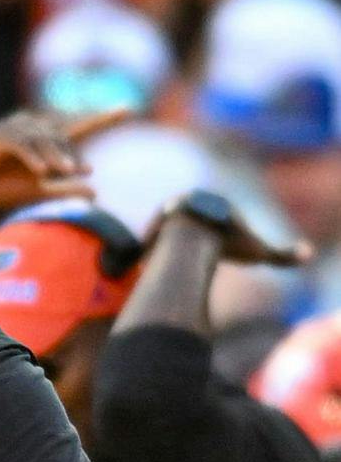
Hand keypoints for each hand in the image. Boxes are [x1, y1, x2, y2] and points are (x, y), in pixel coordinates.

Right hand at [0, 106, 129, 217]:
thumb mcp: (37, 191)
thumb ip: (65, 189)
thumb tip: (96, 191)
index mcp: (44, 139)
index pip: (77, 125)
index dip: (102, 118)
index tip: (128, 109)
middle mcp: (32, 127)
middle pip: (60, 135)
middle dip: (72, 153)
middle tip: (83, 172)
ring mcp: (14, 129)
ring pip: (42, 138)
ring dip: (55, 154)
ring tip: (66, 172)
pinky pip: (20, 143)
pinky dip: (32, 156)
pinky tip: (40, 171)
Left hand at [153, 200, 310, 269]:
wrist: (194, 239)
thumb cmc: (227, 245)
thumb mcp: (258, 253)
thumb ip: (281, 255)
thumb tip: (308, 254)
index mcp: (220, 205)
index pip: (222, 216)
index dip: (220, 231)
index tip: (218, 244)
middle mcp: (197, 201)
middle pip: (196, 219)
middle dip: (195, 233)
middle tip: (193, 252)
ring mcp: (174, 209)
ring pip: (173, 224)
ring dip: (172, 238)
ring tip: (173, 258)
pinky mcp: (156, 221)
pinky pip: (153, 233)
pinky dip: (154, 245)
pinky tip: (153, 259)